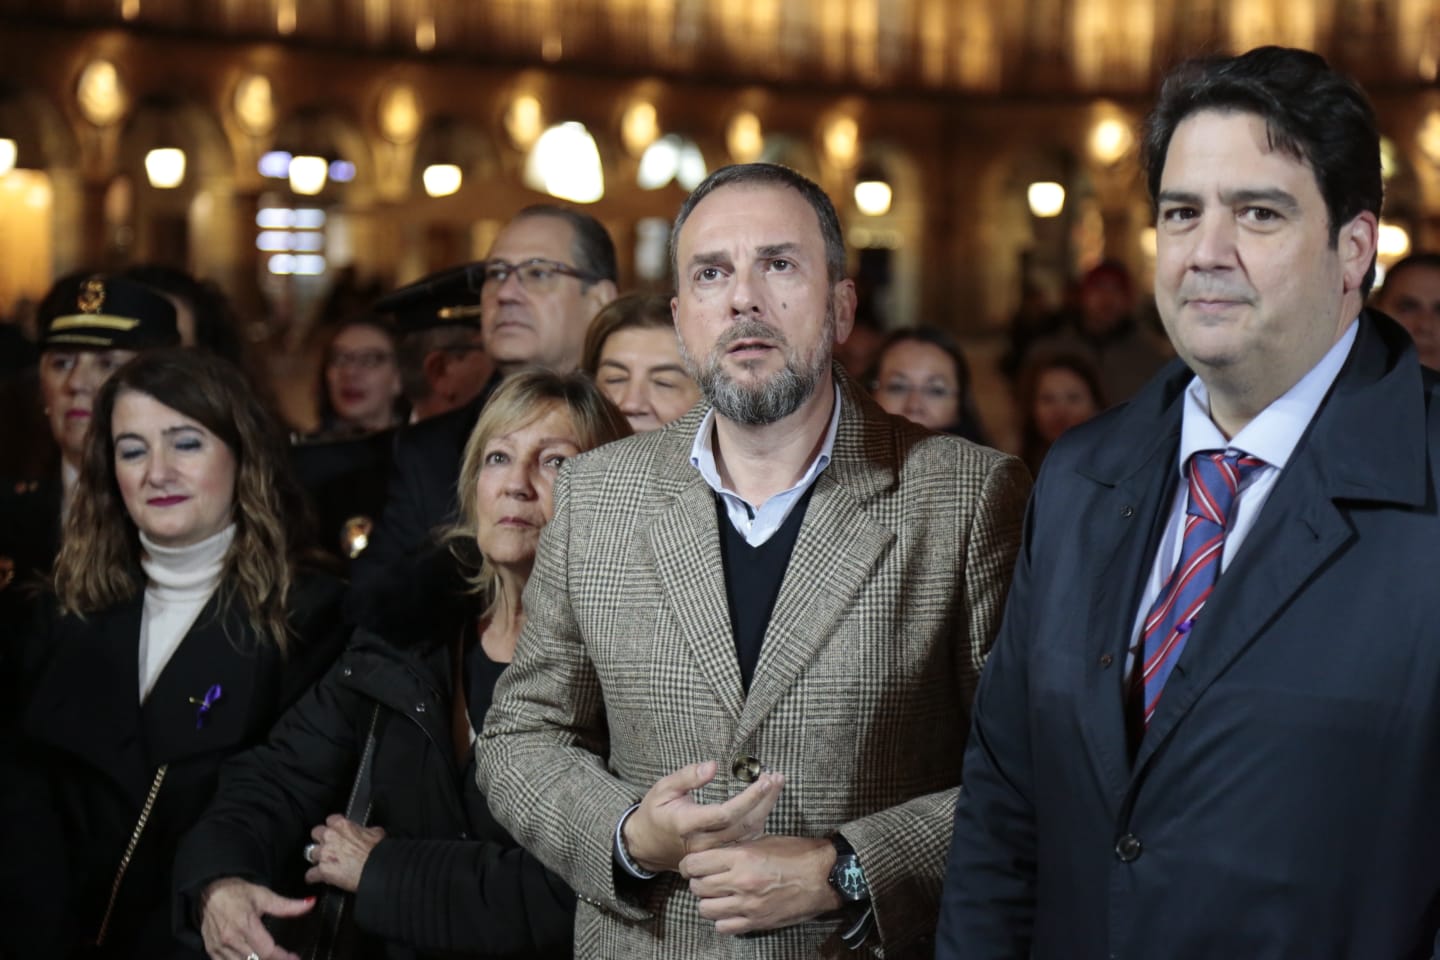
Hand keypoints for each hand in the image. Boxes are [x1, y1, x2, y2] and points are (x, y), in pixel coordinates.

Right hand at [199, 877, 313, 959]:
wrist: (210, 892)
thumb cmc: (238, 893)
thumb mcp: (264, 896)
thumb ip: (287, 905)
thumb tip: (311, 903)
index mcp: (245, 925)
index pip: (267, 951)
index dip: (283, 958)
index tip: (295, 958)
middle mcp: (231, 940)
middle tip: (286, 959)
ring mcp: (219, 948)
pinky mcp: (212, 952)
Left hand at [304, 814, 385, 892]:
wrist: (376, 868)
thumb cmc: (377, 851)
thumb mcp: (376, 832)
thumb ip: (366, 829)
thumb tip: (368, 831)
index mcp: (342, 825)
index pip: (330, 819)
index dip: (333, 826)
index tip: (336, 831)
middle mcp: (330, 837)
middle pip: (315, 833)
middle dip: (320, 839)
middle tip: (328, 846)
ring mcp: (324, 853)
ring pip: (310, 853)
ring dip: (317, 858)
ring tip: (324, 863)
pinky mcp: (322, 870)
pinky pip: (310, 874)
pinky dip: (313, 877)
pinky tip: (318, 878)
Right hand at [622, 760, 783, 873]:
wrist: (648, 846)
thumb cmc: (656, 812)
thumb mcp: (663, 788)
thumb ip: (687, 777)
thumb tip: (713, 765)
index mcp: (686, 824)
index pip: (724, 814)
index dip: (748, 798)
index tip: (764, 780)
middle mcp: (702, 842)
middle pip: (742, 823)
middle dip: (763, 800)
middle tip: (776, 777)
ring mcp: (712, 852)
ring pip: (747, 833)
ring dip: (765, 808)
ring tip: (777, 784)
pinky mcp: (719, 854)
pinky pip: (745, 839)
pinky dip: (760, 820)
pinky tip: (767, 802)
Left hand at [680, 834, 841, 935]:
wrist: (824, 876)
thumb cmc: (797, 854)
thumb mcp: (763, 841)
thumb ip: (736, 849)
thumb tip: (714, 854)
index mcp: (741, 857)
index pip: (695, 863)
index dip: (689, 865)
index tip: (692, 865)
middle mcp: (740, 882)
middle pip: (698, 887)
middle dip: (698, 883)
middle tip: (706, 879)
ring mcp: (747, 905)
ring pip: (706, 909)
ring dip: (708, 902)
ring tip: (718, 895)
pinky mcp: (756, 922)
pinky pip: (724, 927)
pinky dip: (722, 920)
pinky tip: (730, 911)